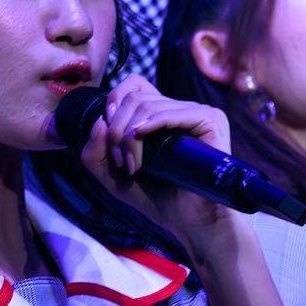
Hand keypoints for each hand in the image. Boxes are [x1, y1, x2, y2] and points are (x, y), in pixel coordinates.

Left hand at [78, 72, 238, 253]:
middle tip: (120, 162)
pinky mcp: (211, 121)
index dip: (113, 101)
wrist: (190, 221)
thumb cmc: (156, 198)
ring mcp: (196, 113)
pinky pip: (173, 112)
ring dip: (129, 136)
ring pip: (148, 105)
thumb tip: (99, 121)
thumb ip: (94, 153)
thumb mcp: (112, 177)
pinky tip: (140, 137)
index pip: (134, 84)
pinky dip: (151, 124)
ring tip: (133, 165)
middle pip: (134, 97)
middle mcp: (179, 109)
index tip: (107, 135)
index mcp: (160, 114)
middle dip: (117, 129)